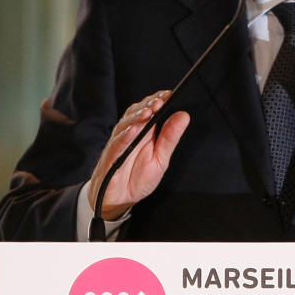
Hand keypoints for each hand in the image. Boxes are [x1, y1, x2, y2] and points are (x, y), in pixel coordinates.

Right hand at [87, 90, 189, 219]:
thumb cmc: (138, 178)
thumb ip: (170, 137)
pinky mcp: (110, 157)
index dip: (158, 100)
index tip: (169, 94)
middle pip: (136, 113)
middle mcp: (130, 134)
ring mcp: (118, 144)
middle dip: (148, 105)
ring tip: (148, 112)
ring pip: (125, 125)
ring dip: (137, 117)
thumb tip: (183, 115)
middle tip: (160, 101)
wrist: (118, 200)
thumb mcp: (161, 158)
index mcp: (144, 132)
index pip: (150, 110)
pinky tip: (133, 131)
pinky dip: (124, 137)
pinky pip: (116, 144)